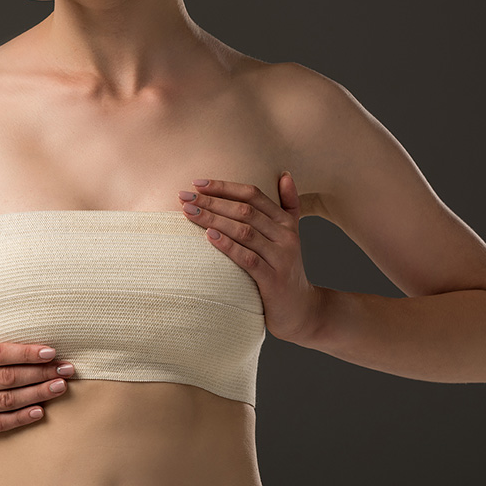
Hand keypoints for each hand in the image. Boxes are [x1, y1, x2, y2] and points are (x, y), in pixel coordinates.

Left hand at [177, 173, 323, 342]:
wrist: (303, 311)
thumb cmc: (287, 270)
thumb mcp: (292, 236)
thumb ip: (289, 206)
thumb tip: (285, 174)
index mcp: (286, 222)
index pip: (253, 195)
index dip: (224, 186)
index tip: (197, 183)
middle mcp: (286, 236)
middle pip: (245, 211)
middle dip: (212, 201)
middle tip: (183, 197)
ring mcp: (281, 258)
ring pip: (244, 231)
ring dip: (213, 219)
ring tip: (188, 212)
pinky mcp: (273, 280)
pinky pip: (248, 259)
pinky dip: (228, 245)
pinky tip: (208, 236)